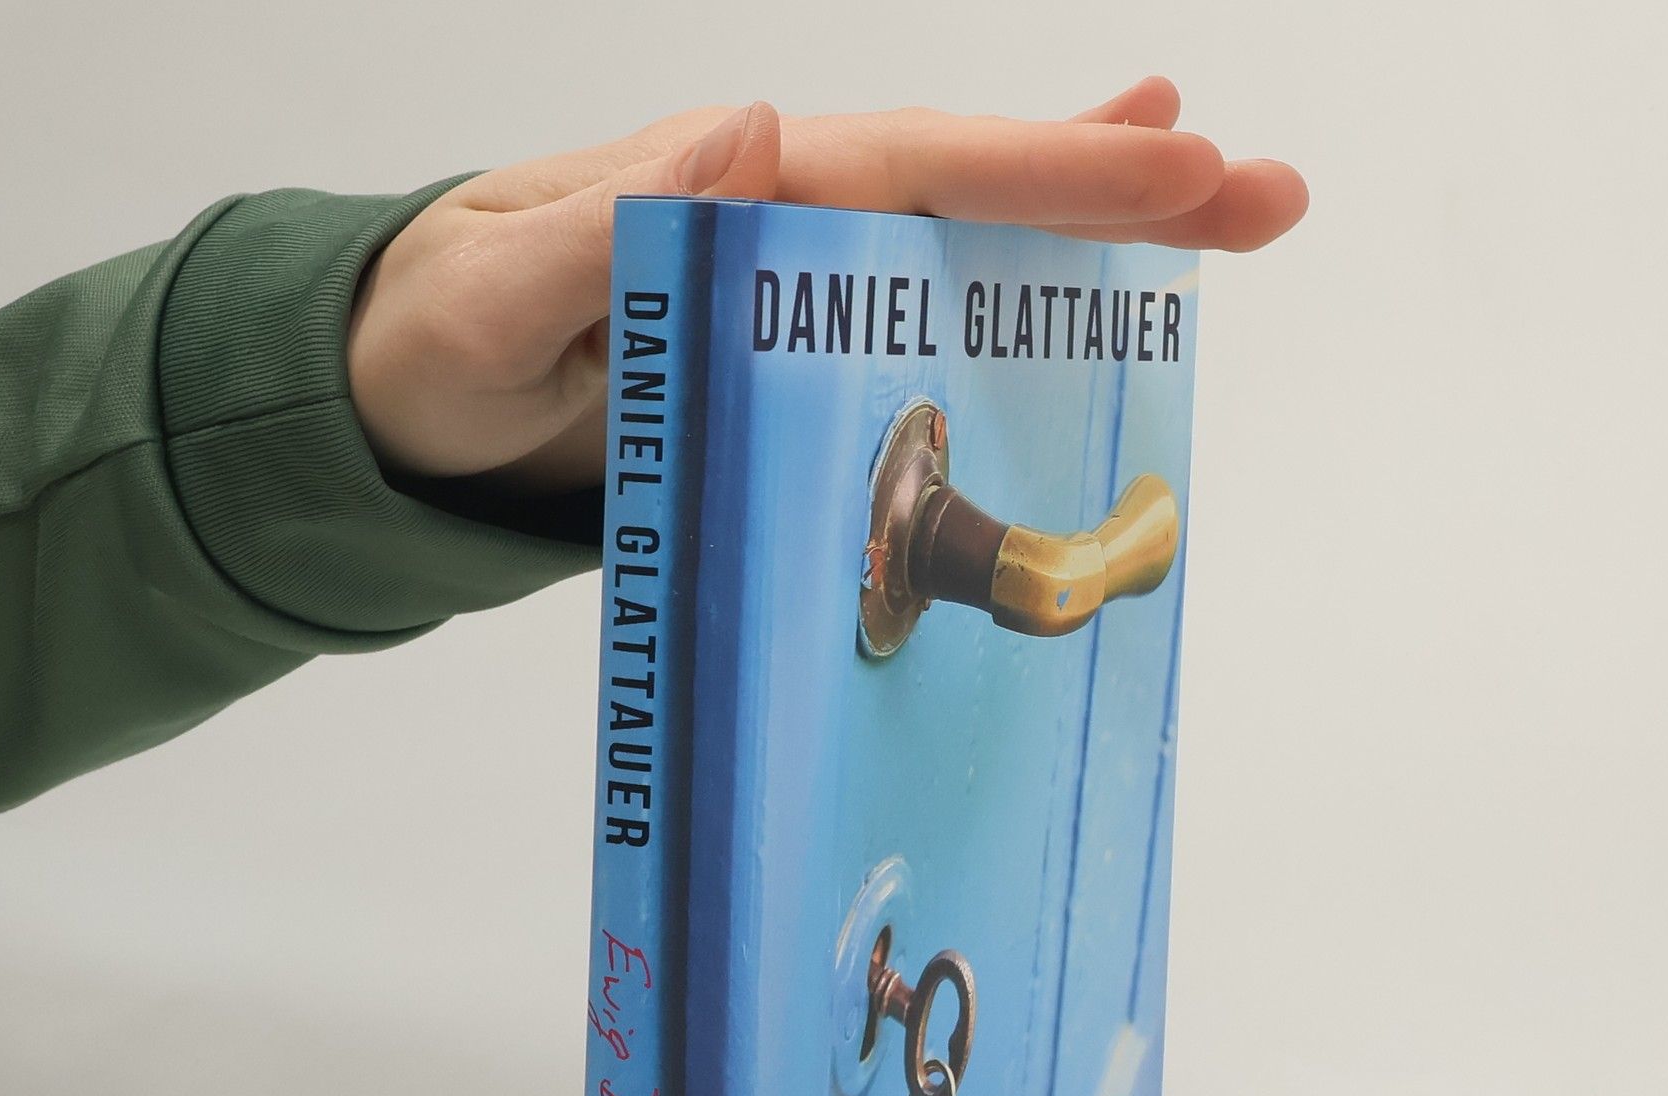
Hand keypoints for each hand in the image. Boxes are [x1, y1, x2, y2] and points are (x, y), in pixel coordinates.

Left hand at [347, 79, 1306, 494]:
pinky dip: (1008, 286)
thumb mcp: (491, 301)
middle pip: (972, 186)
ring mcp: (793, 275)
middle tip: (1265, 193)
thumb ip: (601, 232)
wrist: (401, 394)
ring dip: (1097, 225)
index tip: (1172, 168)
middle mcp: (779, 210)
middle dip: (1118, 188)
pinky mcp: (790, 343)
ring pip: (967, 233)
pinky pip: (920, 305)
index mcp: (726, 191)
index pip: (909, 168)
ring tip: (1228, 209)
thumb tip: (755, 129)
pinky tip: (1084, 278)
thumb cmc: (436, 346)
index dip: (1041, 169)